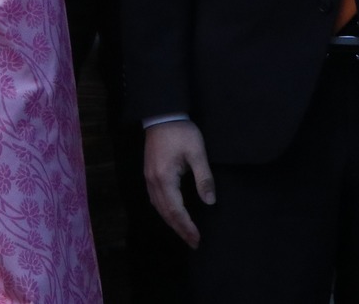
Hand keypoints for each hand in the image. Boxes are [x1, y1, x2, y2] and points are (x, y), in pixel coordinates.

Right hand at [143, 119, 215, 248]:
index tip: (197, 239)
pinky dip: (164, 211)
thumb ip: (204, 178)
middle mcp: (153, 181)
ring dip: (171, 222)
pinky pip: (155, 199)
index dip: (187, 226)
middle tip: (193, 243)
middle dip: (179, 229)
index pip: (176, 209)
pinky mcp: (149, 173)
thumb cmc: (181, 132)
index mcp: (164, 177)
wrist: (162, 115)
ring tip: (184, 233)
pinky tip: (171, 215)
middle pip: (165, 212)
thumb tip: (210, 202)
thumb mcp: (197, 152)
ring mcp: (149, 177)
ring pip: (158, 207)